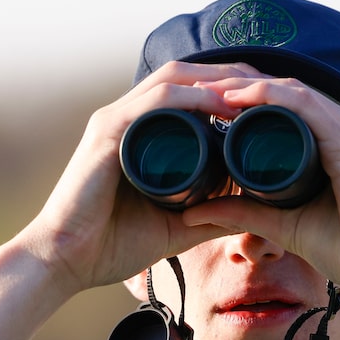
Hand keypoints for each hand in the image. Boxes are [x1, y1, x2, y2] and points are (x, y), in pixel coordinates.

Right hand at [0, 62, 269, 339]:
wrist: (64, 263)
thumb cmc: (111, 244)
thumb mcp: (177, 226)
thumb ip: (211, 216)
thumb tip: (253, 213)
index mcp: (143, 132)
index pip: (193, 92)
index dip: (233, 88)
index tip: (273, 101)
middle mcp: (129, 116)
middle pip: (189, 76)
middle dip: (234, 76)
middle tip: (275, 89)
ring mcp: (116, 120)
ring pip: (174, 80)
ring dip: (219, 80)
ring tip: (258, 92)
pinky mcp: (107, 133)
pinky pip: (154, 103)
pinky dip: (191, 98)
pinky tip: (221, 103)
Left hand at [181, 76, 339, 325]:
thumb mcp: (286, 225)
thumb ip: (246, 214)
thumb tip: (195, 213)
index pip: (292, 107)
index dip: (250, 101)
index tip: (208, 106)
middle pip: (290, 94)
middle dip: (242, 88)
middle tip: (200, 93)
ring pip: (293, 93)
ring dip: (247, 88)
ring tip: (208, 93)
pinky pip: (305, 107)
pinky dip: (267, 98)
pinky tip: (235, 98)